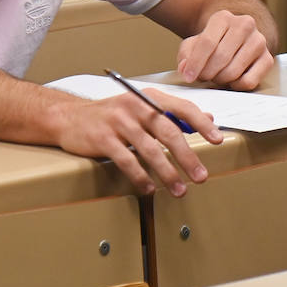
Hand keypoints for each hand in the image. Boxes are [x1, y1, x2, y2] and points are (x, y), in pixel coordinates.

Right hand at [54, 90, 222, 195]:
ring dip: (167, 172)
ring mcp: (117, 121)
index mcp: (147, 97)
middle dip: (187, 156)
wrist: (68, 117)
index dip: (201, 123)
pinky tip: (149, 188)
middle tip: (201, 175)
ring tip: (179, 189)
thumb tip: (207, 117)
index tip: (217, 140)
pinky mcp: (103, 138)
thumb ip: (172, 113)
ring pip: (149, 149)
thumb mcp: (140, 107)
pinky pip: (127, 160)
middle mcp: (134, 106)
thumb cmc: (109, 114)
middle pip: (168, 131)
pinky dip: (140, 176)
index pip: (181, 107)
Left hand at [177, 10, 273, 90]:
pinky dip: (236, 85)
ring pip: (234, 71)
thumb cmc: (212, 42)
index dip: (196, 63)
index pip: (207, 42)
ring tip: (215, 76)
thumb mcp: (194, 43)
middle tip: (203, 77)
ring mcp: (259, 41)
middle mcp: (245, 25)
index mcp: (223, 17)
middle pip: (221, 57)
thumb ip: (186, 54)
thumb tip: (184, 69)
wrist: (234, 39)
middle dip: (207, 73)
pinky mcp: (268, 59)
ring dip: (220, 80)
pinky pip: (249, 81)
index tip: (188, 76)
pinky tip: (230, 80)